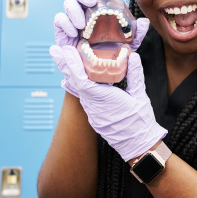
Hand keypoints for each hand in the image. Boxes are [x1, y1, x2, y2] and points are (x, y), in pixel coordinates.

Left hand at [50, 46, 166, 161]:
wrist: (138, 146)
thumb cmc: (141, 123)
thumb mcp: (140, 96)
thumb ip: (135, 75)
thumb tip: (134, 57)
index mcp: (105, 100)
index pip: (82, 81)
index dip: (73, 66)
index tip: (67, 52)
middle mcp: (94, 107)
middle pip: (75, 84)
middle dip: (65, 66)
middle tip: (56, 51)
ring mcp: (93, 114)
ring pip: (78, 91)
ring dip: (71, 74)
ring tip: (64, 60)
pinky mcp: (94, 118)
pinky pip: (83, 98)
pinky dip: (77, 85)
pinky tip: (74, 78)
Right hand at [52, 0, 149, 96]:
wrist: (95, 73)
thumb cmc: (111, 54)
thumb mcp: (128, 45)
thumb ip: (136, 34)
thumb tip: (144, 22)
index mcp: (102, 11)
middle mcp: (87, 12)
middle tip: (91, 2)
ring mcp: (74, 20)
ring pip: (69, 4)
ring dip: (74, 10)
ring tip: (82, 25)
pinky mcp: (63, 30)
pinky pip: (59, 20)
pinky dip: (64, 23)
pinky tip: (73, 32)